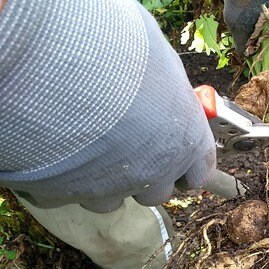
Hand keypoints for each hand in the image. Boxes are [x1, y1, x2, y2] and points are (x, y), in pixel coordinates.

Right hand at [0, 1, 215, 212]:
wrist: (61, 68)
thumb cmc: (121, 55)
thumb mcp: (159, 61)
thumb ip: (167, 85)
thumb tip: (163, 85)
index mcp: (187, 140)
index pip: (200, 169)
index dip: (188, 164)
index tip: (177, 155)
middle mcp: (155, 171)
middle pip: (157, 191)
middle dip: (145, 174)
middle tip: (125, 145)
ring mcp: (111, 188)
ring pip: (111, 198)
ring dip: (103, 180)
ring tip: (85, 145)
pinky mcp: (66, 194)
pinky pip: (65, 195)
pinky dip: (61, 179)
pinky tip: (54, 150)